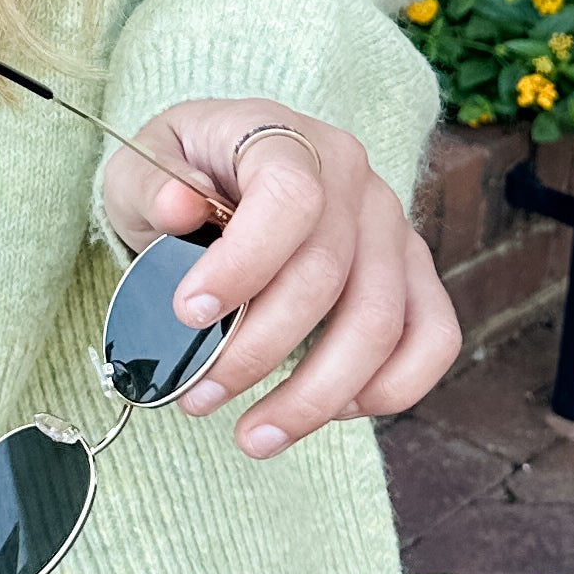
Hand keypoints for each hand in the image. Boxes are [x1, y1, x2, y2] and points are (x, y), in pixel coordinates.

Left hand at [101, 99, 458, 458]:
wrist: (227, 169)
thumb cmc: (182, 173)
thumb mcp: (139, 166)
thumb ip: (149, 185)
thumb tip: (177, 206)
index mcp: (284, 138)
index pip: (290, 198)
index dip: (244, 264)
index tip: (188, 314)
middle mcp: (354, 179)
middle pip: (328, 277)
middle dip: (257, 352)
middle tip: (198, 396)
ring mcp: (393, 226)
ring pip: (381, 324)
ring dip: (314, 395)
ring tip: (253, 435)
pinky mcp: (414, 273)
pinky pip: (434, 338)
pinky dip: (390, 389)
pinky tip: (331, 412)